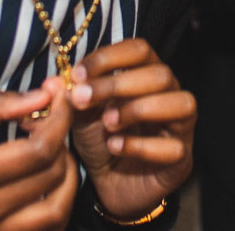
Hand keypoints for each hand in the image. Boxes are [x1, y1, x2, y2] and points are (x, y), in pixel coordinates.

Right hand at [0, 83, 76, 230]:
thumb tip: (42, 96)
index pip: (39, 149)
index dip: (60, 119)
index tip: (59, 96)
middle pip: (52, 177)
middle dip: (63, 141)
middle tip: (50, 120)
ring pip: (55, 211)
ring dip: (67, 178)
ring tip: (54, 153)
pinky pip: (41, 230)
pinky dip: (55, 205)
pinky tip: (46, 182)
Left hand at [69, 38, 195, 220]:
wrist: (109, 184)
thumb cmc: (100, 139)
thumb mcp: (81, 115)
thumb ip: (70, 96)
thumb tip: (52, 83)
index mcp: (146, 73)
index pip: (140, 50)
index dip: (109, 57)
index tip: (77, 74)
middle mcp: (170, 93)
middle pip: (160, 74)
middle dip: (118, 84)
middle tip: (83, 99)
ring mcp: (181, 125)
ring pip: (180, 103)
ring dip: (138, 110)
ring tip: (107, 123)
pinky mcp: (181, 158)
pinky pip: (174, 147)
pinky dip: (141, 146)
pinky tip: (115, 147)